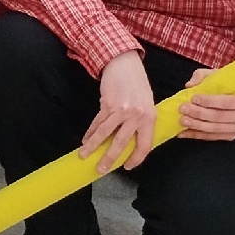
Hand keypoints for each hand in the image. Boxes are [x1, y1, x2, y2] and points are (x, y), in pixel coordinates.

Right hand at [79, 50, 155, 170]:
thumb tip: (130, 142)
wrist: (125, 64)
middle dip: (109, 158)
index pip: (144, 145)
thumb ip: (141, 122)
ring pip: (104, 133)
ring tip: (84, 156)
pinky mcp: (108, 104)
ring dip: (93, 146)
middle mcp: (136, 116)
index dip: (136, 158)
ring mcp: (121, 110)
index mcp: (150, 118)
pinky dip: (91, 132)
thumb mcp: (146, 104)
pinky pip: (98, 122)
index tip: (127, 166)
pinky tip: (86, 140)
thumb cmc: (137, 85)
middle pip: (121, 143)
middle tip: (101, 170)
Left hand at [177, 68, 234, 142]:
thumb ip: (203, 77)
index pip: (228, 102)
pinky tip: (183, 132)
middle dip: (199, 113)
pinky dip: (196, 134)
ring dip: (196, 125)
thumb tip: (190, 85)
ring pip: (215, 129)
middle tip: (183, 109)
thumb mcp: (217, 75)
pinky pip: (212, 137)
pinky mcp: (231, 136)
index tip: (194, 98)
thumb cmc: (227, 85)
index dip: (210, 101)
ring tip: (182, 120)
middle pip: (220, 117)